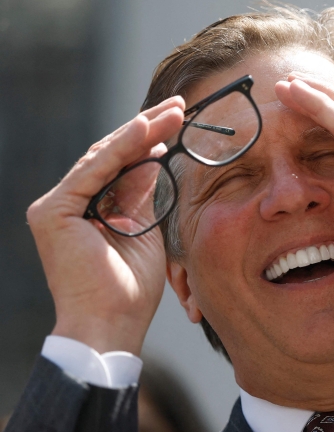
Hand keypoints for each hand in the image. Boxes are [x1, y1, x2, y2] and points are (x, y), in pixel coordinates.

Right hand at [27, 99, 184, 354]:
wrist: (112, 324)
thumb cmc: (131, 290)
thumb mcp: (145, 231)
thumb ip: (143, 195)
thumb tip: (156, 159)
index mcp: (87, 210)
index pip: (119, 166)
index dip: (149, 141)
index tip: (180, 122)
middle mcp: (67, 204)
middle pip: (111, 156)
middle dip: (148, 129)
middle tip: (180, 107)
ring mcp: (57, 206)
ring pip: (103, 157)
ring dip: (141, 131)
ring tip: (172, 112)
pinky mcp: (54, 211)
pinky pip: (94, 170)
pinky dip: (123, 148)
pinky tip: (148, 128)